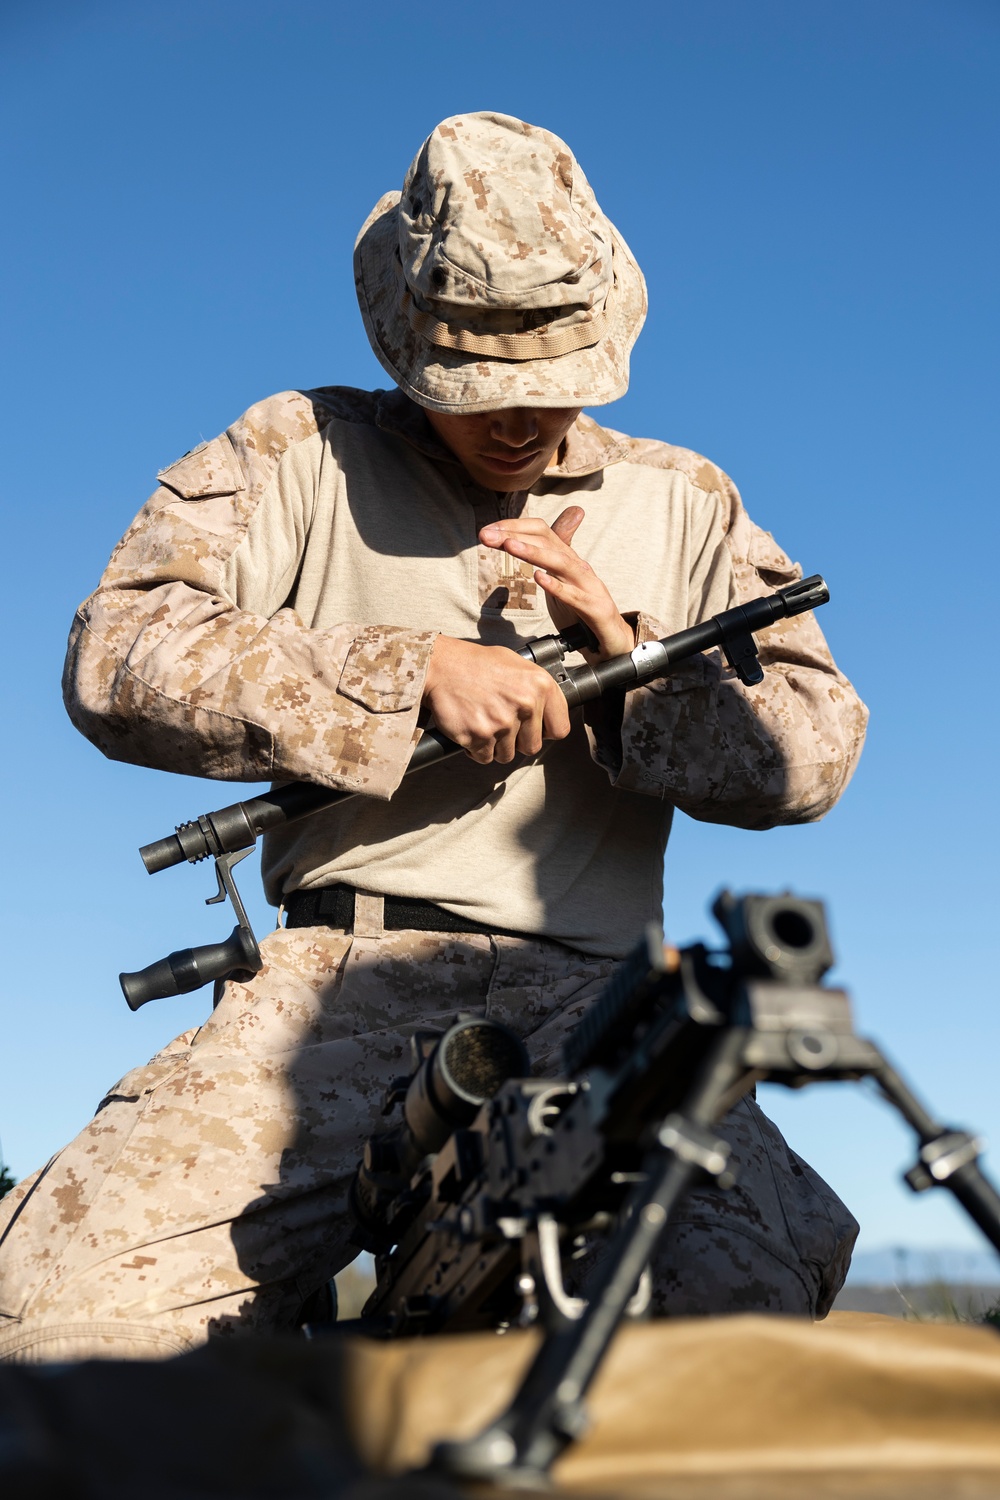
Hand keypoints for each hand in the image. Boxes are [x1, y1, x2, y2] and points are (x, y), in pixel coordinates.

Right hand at [423, 635, 570, 764]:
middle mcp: (526, 705)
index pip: (560, 729)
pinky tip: (471, 728)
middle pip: (532, 747)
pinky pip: (484, 757)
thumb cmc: (477, 664)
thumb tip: (548, 713)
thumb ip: (537, 690)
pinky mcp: (479, 736)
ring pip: (507, 755)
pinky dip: (476, 749)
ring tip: (483, 721)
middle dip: (516, 741)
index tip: (533, 728)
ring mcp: (502, 722)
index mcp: (540, 685)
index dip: (545, 732)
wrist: (441, 666)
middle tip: (500, 722)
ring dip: (495, 745)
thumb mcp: (517, 664)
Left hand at [479, 507, 634, 659]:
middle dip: (515, 536)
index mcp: (568, 559)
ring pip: (561, 563)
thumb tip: (523, 539)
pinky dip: (556, 586)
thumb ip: (545, 559)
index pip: (542, 531)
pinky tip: (539, 577)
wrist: (612, 640)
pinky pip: (574, 596)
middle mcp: (578, 567)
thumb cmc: (583, 610)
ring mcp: (589, 587)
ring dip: (534, 553)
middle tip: (487, 535)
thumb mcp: (560, 581)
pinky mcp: (595, 609)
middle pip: (548, 542)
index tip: (488, 531)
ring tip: (510, 546)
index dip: (514, 526)